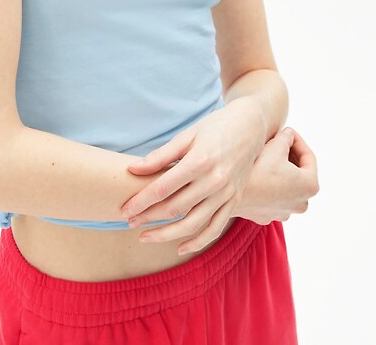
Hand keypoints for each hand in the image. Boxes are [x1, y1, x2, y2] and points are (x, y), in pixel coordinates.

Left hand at [119, 99, 266, 253]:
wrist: (250, 127)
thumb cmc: (215, 128)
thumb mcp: (187, 135)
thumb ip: (160, 156)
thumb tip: (133, 170)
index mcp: (199, 161)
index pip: (163, 188)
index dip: (141, 201)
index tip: (125, 209)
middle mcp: (214, 181)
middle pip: (175, 209)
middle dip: (149, 218)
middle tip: (128, 222)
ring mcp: (227, 194)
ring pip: (193, 224)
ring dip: (167, 235)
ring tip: (146, 237)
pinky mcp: (235, 202)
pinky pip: (215, 228)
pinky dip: (197, 242)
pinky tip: (179, 248)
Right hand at [235, 127, 319, 223]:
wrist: (229, 193)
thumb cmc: (257, 169)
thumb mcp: (276, 145)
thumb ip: (287, 137)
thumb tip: (288, 135)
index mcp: (310, 186)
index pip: (308, 157)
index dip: (297, 140)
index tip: (286, 131)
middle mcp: (302, 203)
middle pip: (299, 172)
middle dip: (289, 154)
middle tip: (277, 140)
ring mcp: (285, 212)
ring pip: (286, 185)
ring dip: (280, 169)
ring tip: (268, 154)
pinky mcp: (268, 215)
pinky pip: (273, 195)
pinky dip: (270, 183)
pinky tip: (259, 171)